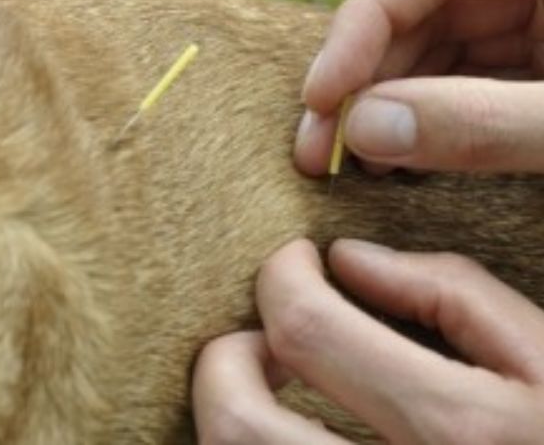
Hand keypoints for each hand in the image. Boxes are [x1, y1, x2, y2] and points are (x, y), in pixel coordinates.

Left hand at [193, 239, 543, 443]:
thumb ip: (448, 294)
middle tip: (268, 333)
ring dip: (232, 408)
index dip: (282, 276)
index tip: (296, 260)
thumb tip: (350, 260)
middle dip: (228, 358)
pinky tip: (297, 429)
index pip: (307, 329)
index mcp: (458, 432)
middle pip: (238, 423)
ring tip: (276, 381)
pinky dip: (260, 444)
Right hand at [296, 0, 543, 174]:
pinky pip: (456, 88)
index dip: (362, 24)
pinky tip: (389, 157)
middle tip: (317, 148)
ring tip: (350, 161)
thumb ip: (481, 121)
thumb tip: (363, 129)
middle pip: (421, 14)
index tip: (321, 95)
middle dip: (362, 83)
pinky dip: (417, 124)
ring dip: (380, 109)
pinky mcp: (527, 75)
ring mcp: (533, 31)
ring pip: (430, 55)